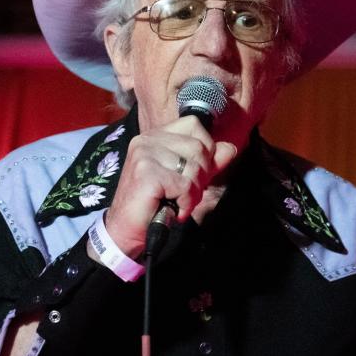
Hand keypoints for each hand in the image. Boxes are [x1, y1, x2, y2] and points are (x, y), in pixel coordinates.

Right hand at [102, 116, 237, 258]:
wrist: (125, 230)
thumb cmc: (153, 203)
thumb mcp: (184, 178)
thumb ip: (206, 163)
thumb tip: (230, 148)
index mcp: (155, 136)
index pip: (193, 125)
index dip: (205, 149)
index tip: (194, 173)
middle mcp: (147, 140)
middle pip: (199, 147)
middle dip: (200, 177)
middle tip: (183, 194)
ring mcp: (145, 154)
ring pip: (194, 167)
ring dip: (192, 193)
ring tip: (176, 202)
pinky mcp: (146, 173)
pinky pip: (185, 185)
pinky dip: (185, 202)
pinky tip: (172, 209)